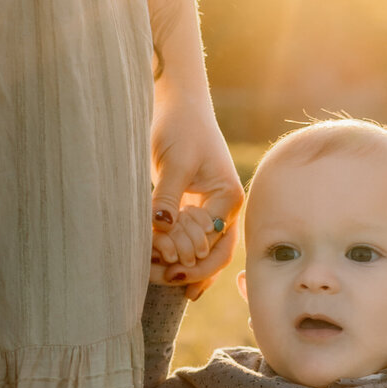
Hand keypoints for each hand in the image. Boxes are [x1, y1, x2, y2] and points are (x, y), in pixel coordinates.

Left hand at [150, 77, 242, 298]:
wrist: (179, 105)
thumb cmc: (181, 126)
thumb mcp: (175, 161)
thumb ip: (169, 196)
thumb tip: (162, 228)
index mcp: (228, 197)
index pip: (211, 238)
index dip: (186, 251)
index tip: (158, 255)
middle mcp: (225, 208)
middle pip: (217, 253)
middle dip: (191, 270)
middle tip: (161, 279)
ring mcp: (213, 211)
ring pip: (208, 253)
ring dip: (187, 269)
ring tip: (161, 282)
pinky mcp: (196, 210)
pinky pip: (196, 243)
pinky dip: (186, 260)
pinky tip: (173, 278)